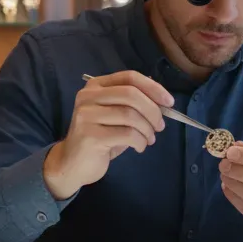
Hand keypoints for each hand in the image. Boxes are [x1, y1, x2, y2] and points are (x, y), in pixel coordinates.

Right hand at [44, 71, 172, 199]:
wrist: (73, 164)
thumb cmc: (100, 138)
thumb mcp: (116, 116)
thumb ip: (133, 105)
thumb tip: (162, 100)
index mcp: (96, 86)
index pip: (129, 77)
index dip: (153, 88)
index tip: (169, 102)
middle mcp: (88, 96)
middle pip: (131, 94)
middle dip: (153, 111)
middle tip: (160, 126)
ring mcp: (86, 115)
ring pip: (130, 115)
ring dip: (147, 129)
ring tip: (149, 139)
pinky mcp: (90, 136)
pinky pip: (126, 134)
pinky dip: (140, 141)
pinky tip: (139, 147)